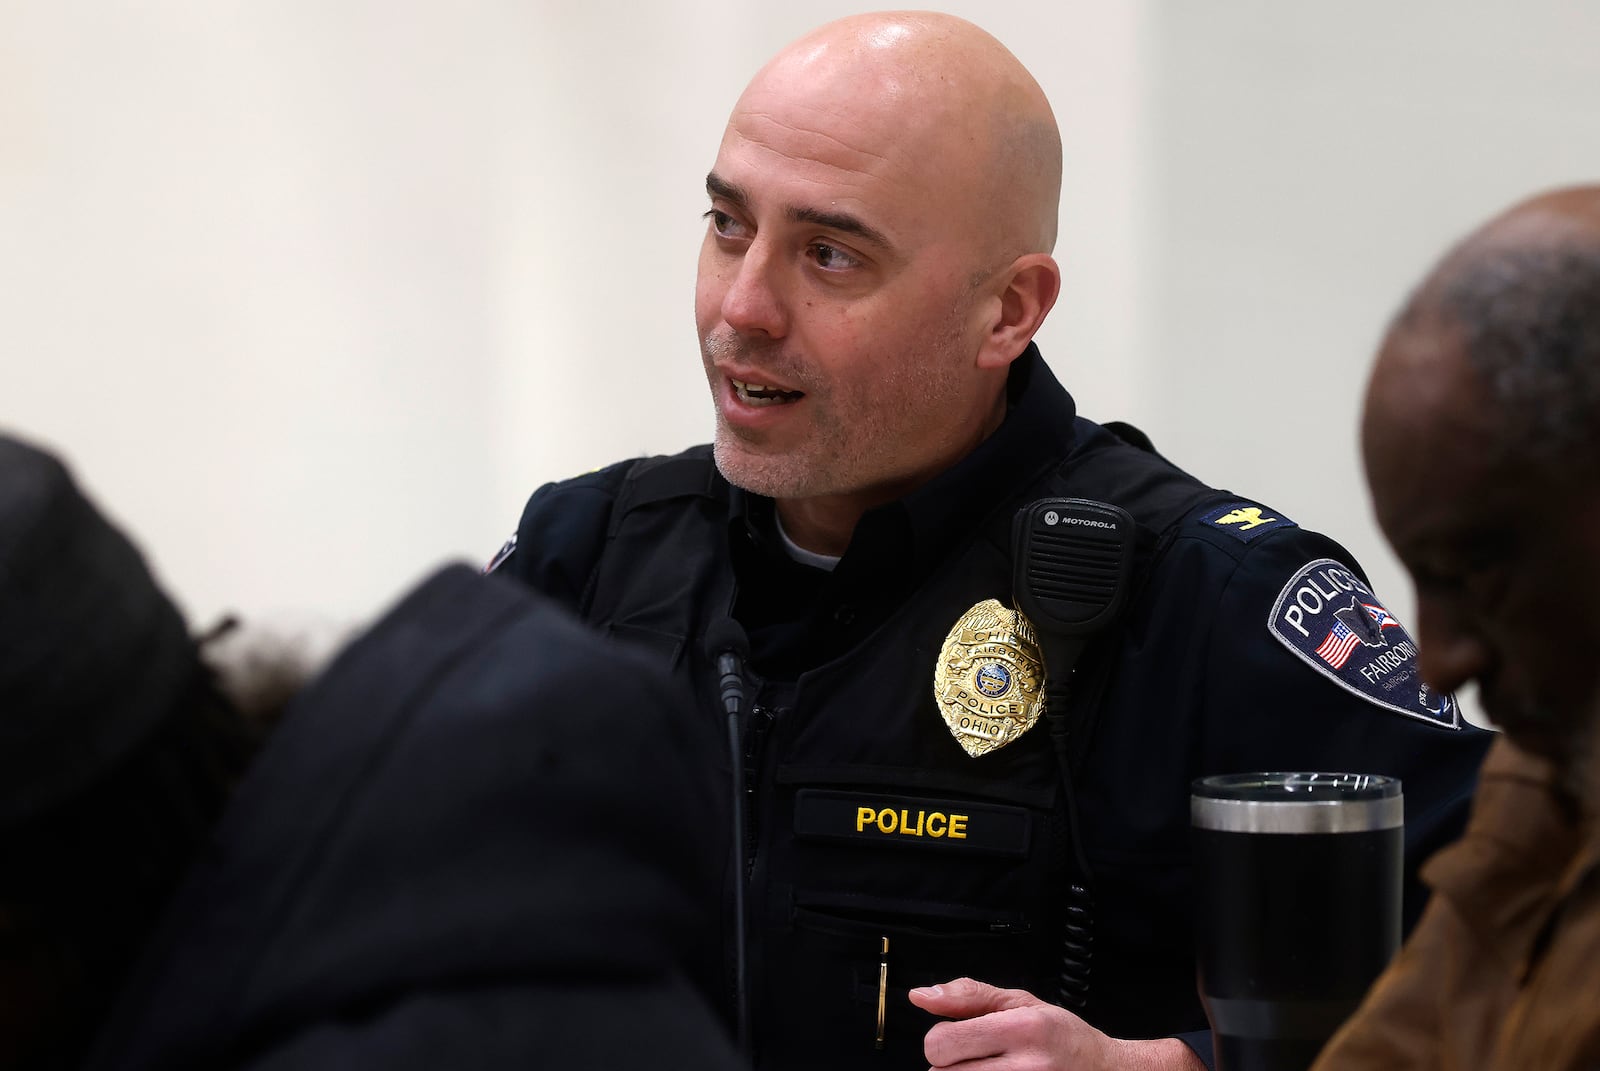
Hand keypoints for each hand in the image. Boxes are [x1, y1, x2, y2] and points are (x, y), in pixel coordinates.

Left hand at [909, 977, 1204, 1070]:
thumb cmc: (1060, 1036)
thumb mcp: (1019, 1002)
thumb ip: (966, 996)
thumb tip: (920, 996)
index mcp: (1020, 1030)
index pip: (940, 1044)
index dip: (942, 1040)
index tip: (960, 1038)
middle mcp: (1024, 1069)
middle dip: (953, 1063)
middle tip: (983, 1056)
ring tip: (992, 1070)